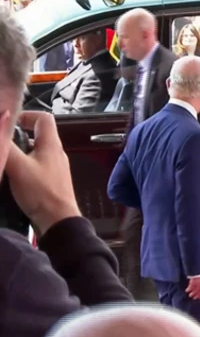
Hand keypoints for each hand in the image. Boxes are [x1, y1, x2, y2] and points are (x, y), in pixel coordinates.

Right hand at [4, 111, 80, 233]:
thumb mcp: (18, 166)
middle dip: (18, 135)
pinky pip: (36, 166)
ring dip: (19, 152)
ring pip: (35, 151)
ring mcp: (55, 168)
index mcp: (52, 145)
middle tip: (2, 143)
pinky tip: (11, 176)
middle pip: (38, 134)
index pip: (44, 118)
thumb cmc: (41, 192)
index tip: (9, 122)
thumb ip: (6, 146)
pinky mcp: (51, 181)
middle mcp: (56, 153)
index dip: (26, 115)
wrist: (58, 221)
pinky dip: (23, 166)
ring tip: (4, 159)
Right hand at [185, 274, 199, 299]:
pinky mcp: (193, 282)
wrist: (199, 267)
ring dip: (192, 294)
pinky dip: (188, 289)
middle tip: (194, 298)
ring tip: (190, 295)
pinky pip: (191, 287)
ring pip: (195, 291)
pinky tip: (187, 290)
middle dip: (197, 295)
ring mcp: (198, 283)